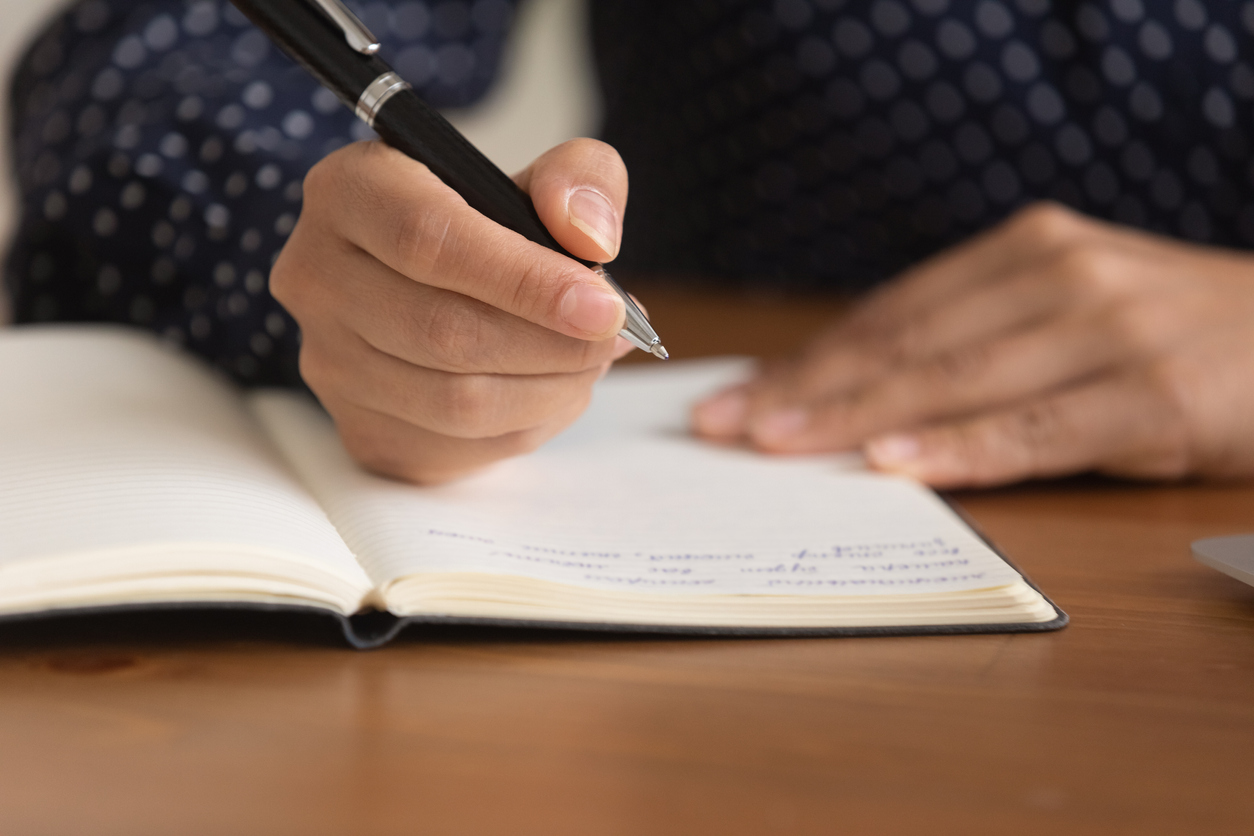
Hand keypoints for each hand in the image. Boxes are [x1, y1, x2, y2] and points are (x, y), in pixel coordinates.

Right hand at [271, 138, 630, 482]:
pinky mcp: (361, 430)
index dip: (526, 281)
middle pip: (445, 332)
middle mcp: (317, 278)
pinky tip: (554, 389)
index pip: (430, 241)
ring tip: (592, 359)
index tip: (604, 307)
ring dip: (550, 389)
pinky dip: (529, 425)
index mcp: (350, 192)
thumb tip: (590, 238)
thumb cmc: (489, 225)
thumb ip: (579, 182)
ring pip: (455, 403)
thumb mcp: (540, 175)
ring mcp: (330, 364)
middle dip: (554, 344)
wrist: (429, 281)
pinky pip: (459, 449)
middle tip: (615, 335)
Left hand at [692, 202, 1253, 487]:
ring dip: (855, 416)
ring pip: (955, 380)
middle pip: (905, 343)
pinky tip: (897, 463)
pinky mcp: (1156, 394)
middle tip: (726, 426)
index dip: (807, 359)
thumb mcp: (1065, 311)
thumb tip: (855, 388)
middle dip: (804, 389)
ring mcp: (1107, 330)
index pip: (891, 315)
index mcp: (1025, 251)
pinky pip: (1040, 428)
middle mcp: (1056, 276)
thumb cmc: (1168, 331)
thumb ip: (972, 336)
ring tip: (777, 443)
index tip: (736, 397)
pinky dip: (964, 448)